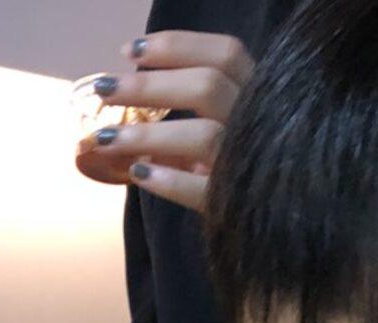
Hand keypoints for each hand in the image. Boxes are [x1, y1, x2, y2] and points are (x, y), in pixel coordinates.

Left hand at [76, 31, 254, 211]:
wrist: (273, 221)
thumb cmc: (235, 158)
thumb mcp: (225, 119)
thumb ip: (192, 96)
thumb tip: (125, 85)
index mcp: (256, 92)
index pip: (225, 54)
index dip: (176, 46)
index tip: (129, 51)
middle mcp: (258, 120)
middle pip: (208, 86)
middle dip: (148, 86)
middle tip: (104, 90)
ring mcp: (251, 161)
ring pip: (204, 136)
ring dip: (148, 135)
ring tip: (105, 139)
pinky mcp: (240, 203)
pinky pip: (204, 189)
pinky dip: (169, 181)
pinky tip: (139, 173)